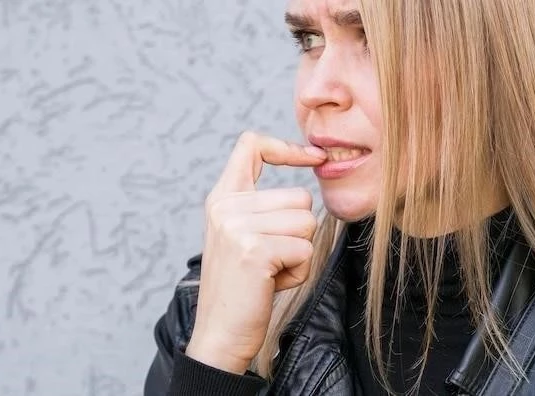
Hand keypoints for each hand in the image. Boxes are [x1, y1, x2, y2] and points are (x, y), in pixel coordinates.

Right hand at [185, 131, 326, 373]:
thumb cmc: (241, 286)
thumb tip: (305, 178)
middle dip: (298, 232)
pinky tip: (272, 282)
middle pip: (300, 197)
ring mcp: (237, 226)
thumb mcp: (241, 235)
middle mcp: (225, 206)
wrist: (220, 334)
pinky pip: (305, 250)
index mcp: (222, 197)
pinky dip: (298, 271)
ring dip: (299, 252)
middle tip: (270, 258)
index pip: (252, 145)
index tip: (314, 157)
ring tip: (270, 270)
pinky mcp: (254, 250)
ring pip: (306, 223)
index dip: (286, 147)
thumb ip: (260, 206)